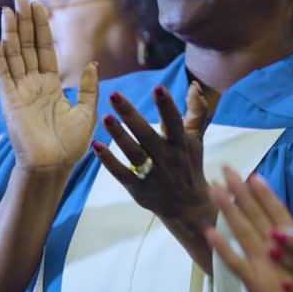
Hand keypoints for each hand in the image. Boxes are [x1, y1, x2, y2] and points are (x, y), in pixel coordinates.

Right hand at [0, 0, 97, 174]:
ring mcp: (19, 92)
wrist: (53, 166)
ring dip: (11, 33)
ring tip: (9, 10)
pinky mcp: (9, 102)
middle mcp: (33, 86)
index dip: (41, 28)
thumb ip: (88, 88)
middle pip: (27, 47)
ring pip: (14, 56)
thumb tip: (91, 64)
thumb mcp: (87, 113)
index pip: (44, 50)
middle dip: (24, 23)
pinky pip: (2, 75)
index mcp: (50, 86)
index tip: (39, 5)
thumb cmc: (70, 146)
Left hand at [93, 81, 211, 221]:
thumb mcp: (195, 139)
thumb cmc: (188, 165)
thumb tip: (194, 85)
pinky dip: (108, 161)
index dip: (166, 106)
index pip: (173, 121)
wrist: (187, 206)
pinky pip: (121, 173)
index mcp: (179, 143)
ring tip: (105, 117)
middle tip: (114, 95)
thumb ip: (196, 111)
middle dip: (131, 115)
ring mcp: (151, 173)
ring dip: (118, 135)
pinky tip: (96, 145)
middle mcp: (165, 157)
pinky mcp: (138, 187)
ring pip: (133, 152)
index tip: (157, 87)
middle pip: (146, 134)